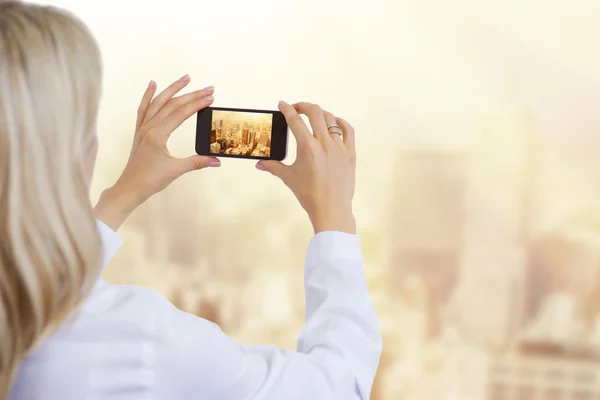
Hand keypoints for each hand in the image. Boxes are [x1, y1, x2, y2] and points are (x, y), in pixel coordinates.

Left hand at [95, 75, 218, 230]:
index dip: (197, 104)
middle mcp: (149, 127)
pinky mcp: (139, 131)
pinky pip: (143, 109)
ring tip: (185, 78)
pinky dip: (148, 95)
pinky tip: (153, 84)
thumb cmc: (150, 180)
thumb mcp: (176, 171)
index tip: (210, 98)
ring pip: (158, 102)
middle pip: (171, 105)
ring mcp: (142, 128)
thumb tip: (217, 161)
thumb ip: (197, 163)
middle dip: (191, 95)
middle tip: (208, 88)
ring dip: (172, 89)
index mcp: (157, 135)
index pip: (180, 114)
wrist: (130, 187)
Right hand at [257, 101, 355, 233]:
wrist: (331, 209)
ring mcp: (340, 147)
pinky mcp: (350, 153)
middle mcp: (325, 144)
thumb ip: (273, 166)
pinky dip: (340, 123)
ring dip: (320, 114)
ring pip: (331, 119)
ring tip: (313, 116)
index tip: (282, 104)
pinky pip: (348, 130)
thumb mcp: (289, 178)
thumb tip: (259, 164)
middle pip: (315, 112)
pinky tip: (334, 122)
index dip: (287, 109)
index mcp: (308, 148)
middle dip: (303, 106)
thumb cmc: (309, 195)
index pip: (295, 120)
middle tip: (296, 108)